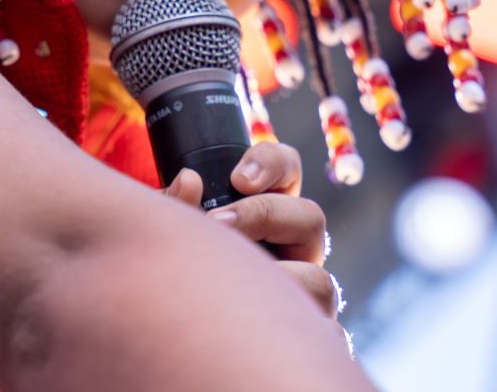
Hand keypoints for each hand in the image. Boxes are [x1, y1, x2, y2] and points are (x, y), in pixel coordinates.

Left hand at [163, 142, 338, 320]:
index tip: (238, 179)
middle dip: (265, 216)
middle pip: (310, 217)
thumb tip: (189, 181)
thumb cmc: (179, 266)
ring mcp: (307, 290)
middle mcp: (294, 246)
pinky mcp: (310, 332)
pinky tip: (256, 329)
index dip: (271, 164)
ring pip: (321, 279)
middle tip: (219, 225)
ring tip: (233, 288)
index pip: (287, 167)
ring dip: (281, 281)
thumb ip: (175, 205)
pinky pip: (325, 333)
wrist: (180, 326)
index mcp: (267, 209)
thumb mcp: (171, 231)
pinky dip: (297, 331)